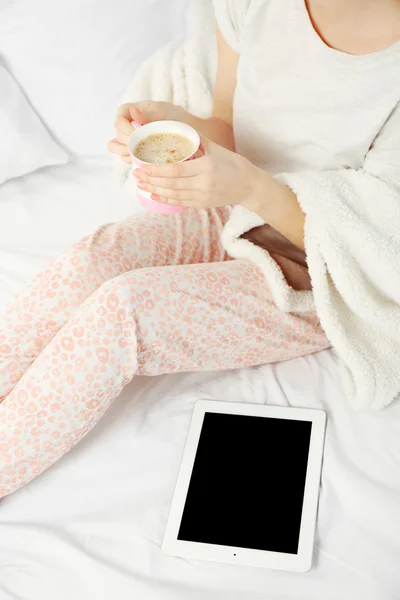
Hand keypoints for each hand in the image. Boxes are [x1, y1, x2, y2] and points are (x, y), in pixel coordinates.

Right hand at [107, 101, 190, 163]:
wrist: (188, 132)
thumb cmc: (176, 118)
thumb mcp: (164, 111)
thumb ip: (147, 113)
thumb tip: (132, 110)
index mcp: (133, 111)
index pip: (119, 119)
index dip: (125, 129)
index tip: (137, 135)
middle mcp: (127, 124)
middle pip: (117, 135)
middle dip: (127, 143)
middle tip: (142, 147)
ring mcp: (129, 138)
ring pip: (115, 147)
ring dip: (125, 153)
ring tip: (140, 155)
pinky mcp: (133, 150)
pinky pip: (124, 157)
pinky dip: (130, 160)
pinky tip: (142, 160)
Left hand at [133, 137, 263, 208]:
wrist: (249, 186)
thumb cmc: (233, 163)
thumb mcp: (216, 148)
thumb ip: (196, 139)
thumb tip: (176, 127)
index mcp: (206, 167)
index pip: (175, 170)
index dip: (157, 170)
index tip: (142, 166)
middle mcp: (203, 184)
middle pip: (171, 184)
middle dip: (151, 180)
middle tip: (135, 175)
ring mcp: (203, 196)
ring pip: (174, 195)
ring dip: (155, 190)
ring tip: (140, 184)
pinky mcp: (202, 204)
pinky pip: (180, 203)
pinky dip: (165, 199)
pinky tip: (154, 194)